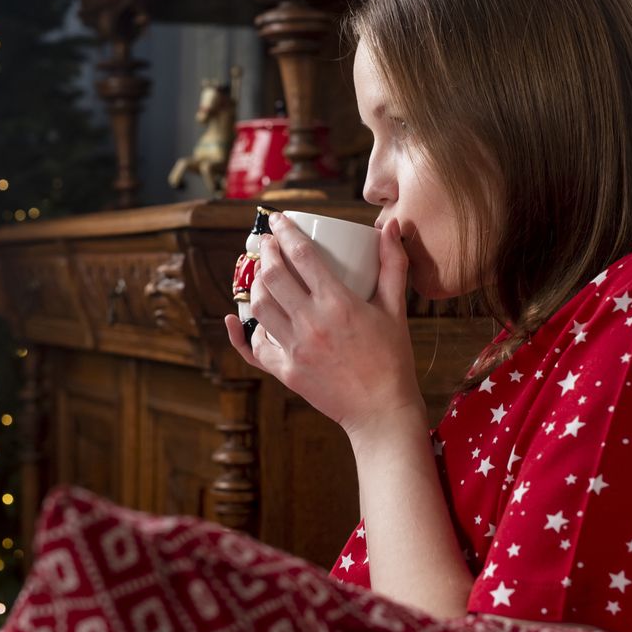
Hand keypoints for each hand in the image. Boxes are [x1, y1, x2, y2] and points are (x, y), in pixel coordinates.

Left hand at [223, 213, 422, 439]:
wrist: (382, 411)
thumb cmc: (393, 358)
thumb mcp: (396, 309)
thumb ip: (393, 265)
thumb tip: (392, 226)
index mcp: (338, 304)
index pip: (302, 256)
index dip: (285, 232)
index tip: (277, 220)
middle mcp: (311, 324)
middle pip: (273, 277)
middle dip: (265, 253)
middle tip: (266, 243)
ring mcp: (295, 349)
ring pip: (259, 307)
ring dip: (254, 285)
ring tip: (259, 274)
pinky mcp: (287, 372)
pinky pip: (254, 349)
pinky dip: (241, 333)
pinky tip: (235, 318)